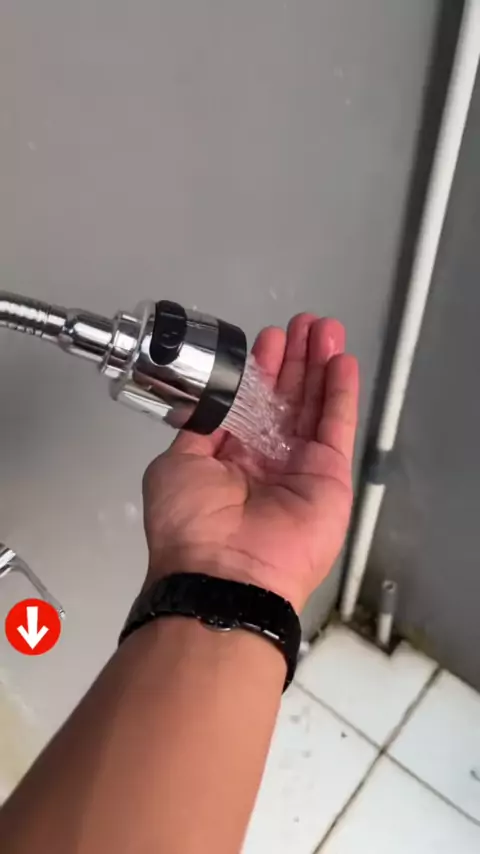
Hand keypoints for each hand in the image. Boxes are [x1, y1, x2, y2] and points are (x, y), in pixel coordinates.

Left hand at [143, 314, 358, 612]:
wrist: (222, 571)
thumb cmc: (191, 527)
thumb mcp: (177, 465)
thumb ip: (199, 431)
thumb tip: (209, 407)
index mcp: (230, 461)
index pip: (252, 404)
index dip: (262, 370)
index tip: (269, 340)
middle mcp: (267, 463)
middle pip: (288, 399)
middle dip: (296, 359)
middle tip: (305, 325)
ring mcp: (300, 468)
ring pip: (315, 405)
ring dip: (320, 366)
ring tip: (325, 329)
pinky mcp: (329, 476)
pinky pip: (337, 426)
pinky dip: (341, 393)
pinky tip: (341, 361)